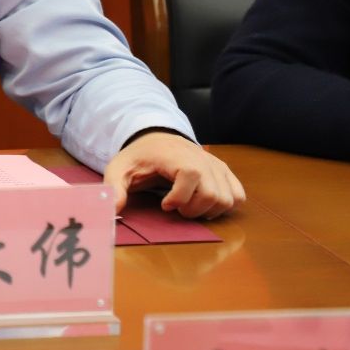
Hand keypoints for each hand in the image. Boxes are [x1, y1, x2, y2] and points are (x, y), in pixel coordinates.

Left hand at [102, 131, 244, 219]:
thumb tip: (112, 210)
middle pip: (212, 194)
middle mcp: (201, 158)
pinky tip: (204, 203)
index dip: (180, 197)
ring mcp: (215, 165)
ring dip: (208, 210)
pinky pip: (238, 195)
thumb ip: (114, 188)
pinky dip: (224, 205)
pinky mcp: (224, 172)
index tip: (164, 204)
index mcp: (176, 155)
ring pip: (227, 199)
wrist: (156, 139)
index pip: (192, 176)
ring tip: (189, 205)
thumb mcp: (119, 169)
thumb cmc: (139, 157)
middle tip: (176, 207)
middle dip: (193, 209)